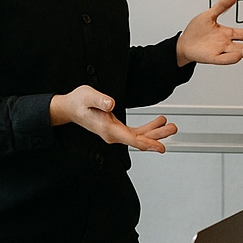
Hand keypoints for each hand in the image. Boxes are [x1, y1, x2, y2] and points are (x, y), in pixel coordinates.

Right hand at [50, 85, 176, 151]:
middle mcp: (112, 134)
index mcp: (107, 129)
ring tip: (170, 125)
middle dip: (158, 136)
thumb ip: (100, 100)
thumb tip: (111, 104)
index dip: (148, 143)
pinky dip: (148, 129)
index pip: (132, 139)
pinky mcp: (116, 129)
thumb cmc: (77, 102)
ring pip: (139, 137)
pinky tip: (158, 122)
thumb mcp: (87, 96)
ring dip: (155, 132)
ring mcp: (115, 133)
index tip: (161, 147)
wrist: (69, 108)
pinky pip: (135, 132)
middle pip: (139, 140)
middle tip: (173, 128)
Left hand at [175, 0, 242, 67]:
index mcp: (227, 33)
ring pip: (238, 52)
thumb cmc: (195, 31)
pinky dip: (230, 58)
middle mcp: (226, 43)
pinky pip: (223, 59)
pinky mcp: (212, 58)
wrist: (183, 43)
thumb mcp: (209, 14)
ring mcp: (220, 51)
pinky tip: (238, 56)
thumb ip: (221, 6)